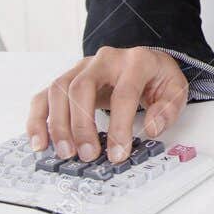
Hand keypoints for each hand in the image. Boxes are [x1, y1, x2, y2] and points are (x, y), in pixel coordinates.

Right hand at [25, 47, 187, 163]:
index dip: (119, 126)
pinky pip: (43, 97)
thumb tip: (152, 128)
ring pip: (58, 90)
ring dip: (58, 125)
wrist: (145, 62)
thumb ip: (168, 109)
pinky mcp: (66, 79)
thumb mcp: (175, 89)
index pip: (123, 93)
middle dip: (81, 124)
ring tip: (65, 153)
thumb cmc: (157, 78)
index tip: (118, 153)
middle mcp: (105, 59)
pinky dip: (38, 120)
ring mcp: (81, 67)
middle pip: (81, 87)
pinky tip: (40, 143)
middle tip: (87, 154)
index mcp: (136, 61)